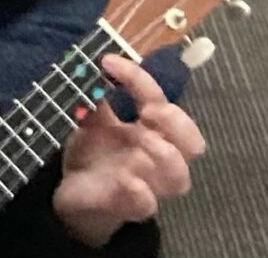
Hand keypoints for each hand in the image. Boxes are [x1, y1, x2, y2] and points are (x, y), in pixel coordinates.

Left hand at [54, 54, 205, 247]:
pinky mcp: (128, 206)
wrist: (74, 194)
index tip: (107, 61)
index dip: (140, 78)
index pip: (160, 100)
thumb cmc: (93, 153)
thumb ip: (95, 98)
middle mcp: (156, 157)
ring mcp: (147, 183)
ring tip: (139, 139)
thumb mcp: (92, 120)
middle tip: (147, 111)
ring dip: (162, 153)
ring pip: (178, 177)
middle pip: (193, 143)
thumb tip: (91, 68)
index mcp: (150, 129)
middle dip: (176, 122)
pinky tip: (125, 177)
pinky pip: (147, 204)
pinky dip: (140, 190)